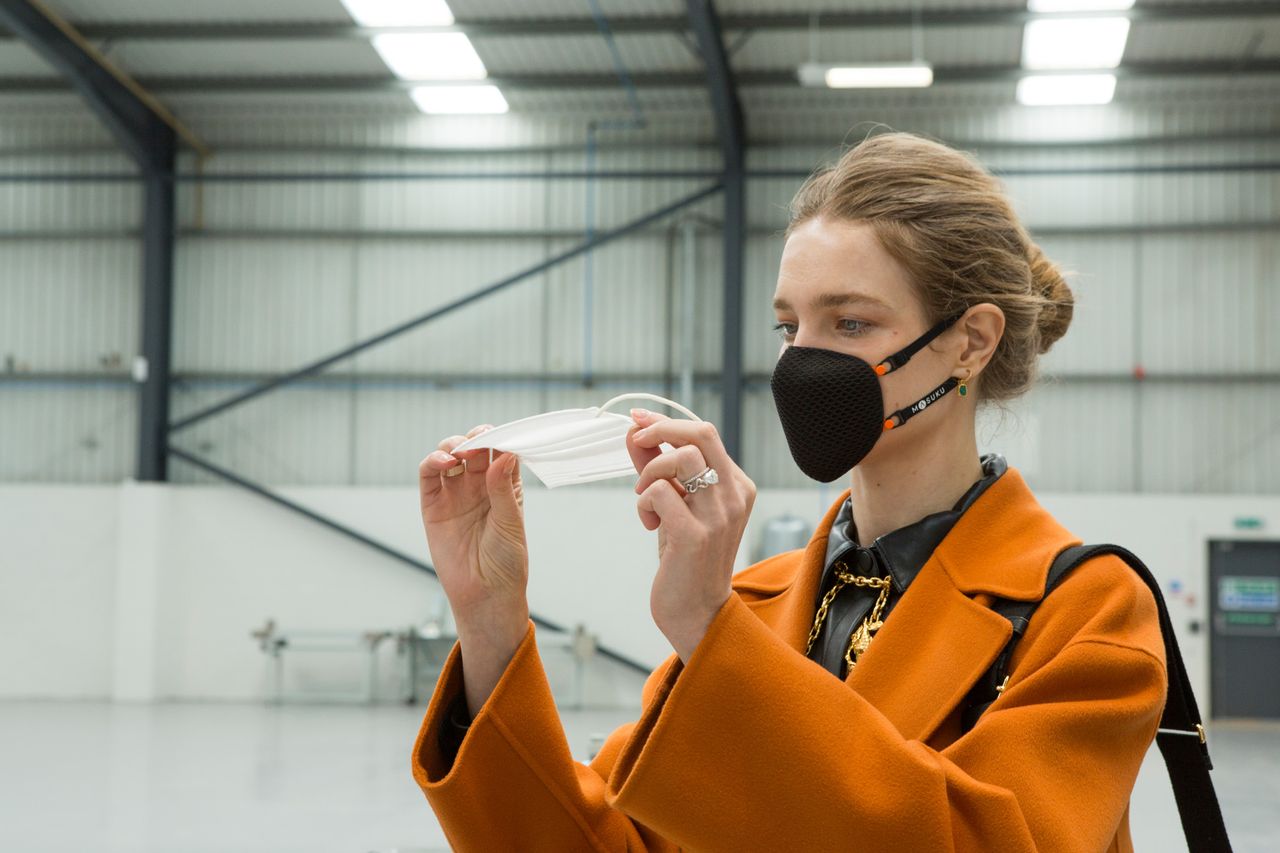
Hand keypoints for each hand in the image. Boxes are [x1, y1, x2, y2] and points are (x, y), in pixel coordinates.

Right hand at [419, 424, 528, 634]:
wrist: (484, 594)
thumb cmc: (506, 562)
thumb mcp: (510, 523)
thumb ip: (504, 489)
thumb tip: (505, 455)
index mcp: (505, 486)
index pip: (501, 451)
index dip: (500, 439)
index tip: (501, 435)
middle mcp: (480, 486)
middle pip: (474, 448)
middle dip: (476, 438)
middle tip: (478, 441)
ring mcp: (456, 494)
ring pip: (450, 455)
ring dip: (453, 445)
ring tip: (459, 452)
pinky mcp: (433, 505)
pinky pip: (429, 475)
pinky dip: (433, 461)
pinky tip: (445, 462)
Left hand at [625, 409, 756, 662]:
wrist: (697, 613)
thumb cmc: (686, 558)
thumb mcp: (676, 506)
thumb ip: (659, 468)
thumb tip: (634, 433)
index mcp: (737, 486)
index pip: (704, 434)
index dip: (666, 422)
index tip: (637, 421)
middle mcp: (735, 496)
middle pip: (700, 434)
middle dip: (658, 430)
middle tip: (634, 443)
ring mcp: (719, 515)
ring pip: (680, 459)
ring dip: (649, 472)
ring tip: (644, 498)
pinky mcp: (695, 534)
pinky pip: (659, 492)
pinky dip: (643, 503)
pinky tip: (650, 525)